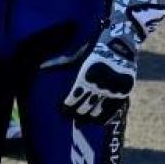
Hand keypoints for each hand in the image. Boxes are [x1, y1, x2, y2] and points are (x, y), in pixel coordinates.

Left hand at [63, 0, 164, 123]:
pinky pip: (114, 108)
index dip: (67, 107)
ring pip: (100, 109)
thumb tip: (39, 67)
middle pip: (86, 105)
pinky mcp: (125, 89)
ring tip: (82, 122)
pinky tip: (99, 121)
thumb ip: (58, 63)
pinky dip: (106, 116)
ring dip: (90, 117)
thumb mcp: (75, 55)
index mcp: (85, 74)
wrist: (120, 41)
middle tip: (71, 119)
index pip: (74, 97)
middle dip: (77, 113)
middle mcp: (99, 83)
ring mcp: (113, 87)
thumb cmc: (93, 47)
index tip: (61, 111)